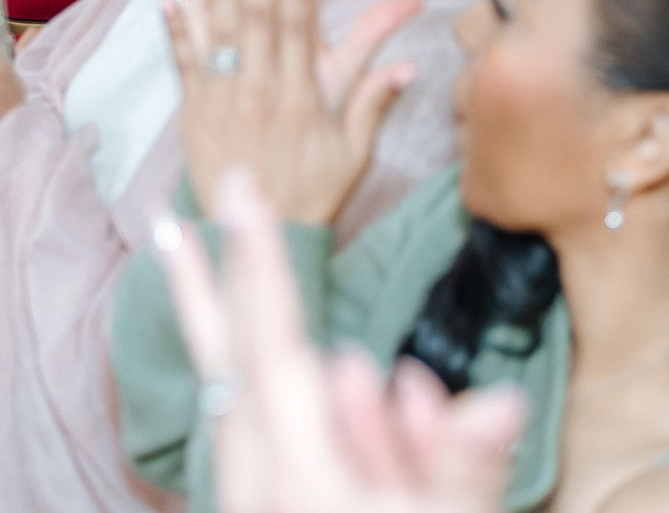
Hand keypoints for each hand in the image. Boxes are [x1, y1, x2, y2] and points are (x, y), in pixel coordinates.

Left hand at [150, 166, 524, 512]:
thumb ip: (460, 471)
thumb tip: (495, 396)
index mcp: (298, 473)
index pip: (276, 340)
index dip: (257, 257)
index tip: (238, 187)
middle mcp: (255, 483)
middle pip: (229, 362)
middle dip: (208, 284)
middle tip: (172, 215)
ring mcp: (244, 506)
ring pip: (235, 403)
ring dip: (221, 334)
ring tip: (193, 262)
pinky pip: (251, 448)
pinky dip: (250, 398)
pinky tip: (265, 376)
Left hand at [167, 0, 421, 224]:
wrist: (261, 240)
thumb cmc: (314, 189)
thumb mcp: (354, 146)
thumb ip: (374, 93)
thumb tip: (412, 54)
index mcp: (304, 87)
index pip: (300, 11)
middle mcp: (261, 80)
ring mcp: (224, 91)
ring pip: (216, 15)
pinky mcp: (194, 108)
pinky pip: (183, 58)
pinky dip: (175, 22)